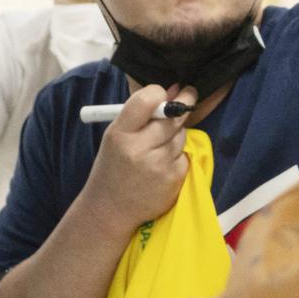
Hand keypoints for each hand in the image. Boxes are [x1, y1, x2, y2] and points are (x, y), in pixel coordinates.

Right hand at [81, 84, 197, 233]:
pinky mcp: (173, 179)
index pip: (147, 100)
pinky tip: (162, 165)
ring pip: (181, 135)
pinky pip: (184, 156)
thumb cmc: (113, 166)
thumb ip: (141, 113)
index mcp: (120, 133)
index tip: (164, 93)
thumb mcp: (116, 136)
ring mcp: (158, 165)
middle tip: (187, 96)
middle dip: (180, 107)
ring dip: (175, 135)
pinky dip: (177, 157)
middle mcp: (139, 148)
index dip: (159, 93)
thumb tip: (177, 89)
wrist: (110, 208)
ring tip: (158, 146)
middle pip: (172, 116)